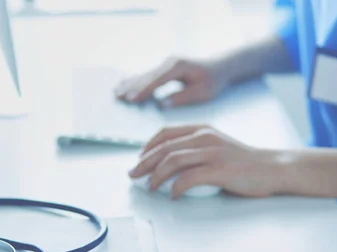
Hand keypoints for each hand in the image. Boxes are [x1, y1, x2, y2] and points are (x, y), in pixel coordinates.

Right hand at [114, 57, 229, 107]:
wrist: (220, 67)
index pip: (158, 80)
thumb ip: (182, 98)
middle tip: (118, 98)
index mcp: (178, 66)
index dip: (144, 90)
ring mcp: (165, 63)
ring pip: (144, 75)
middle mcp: (169, 62)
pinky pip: (146, 75)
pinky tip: (123, 84)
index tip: (132, 99)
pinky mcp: (163, 67)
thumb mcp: (202, 92)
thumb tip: (162, 105)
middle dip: (132, 87)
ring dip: (129, 84)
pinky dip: (134, 80)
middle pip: (147, 76)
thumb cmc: (213, 81)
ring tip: (116, 93)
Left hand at [128, 125, 283, 198]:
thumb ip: (194, 148)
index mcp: (202, 129)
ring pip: (172, 161)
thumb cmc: (242, 160)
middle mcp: (205, 137)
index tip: (139, 159)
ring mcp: (212, 152)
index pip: (165, 133)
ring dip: (156, 176)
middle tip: (133, 175)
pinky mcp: (220, 170)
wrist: (274, 167)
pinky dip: (176, 188)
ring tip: (150, 187)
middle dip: (144, 163)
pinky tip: (172, 195)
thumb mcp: (216, 145)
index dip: (148, 146)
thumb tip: (166, 161)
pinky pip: (189, 178)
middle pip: (164, 148)